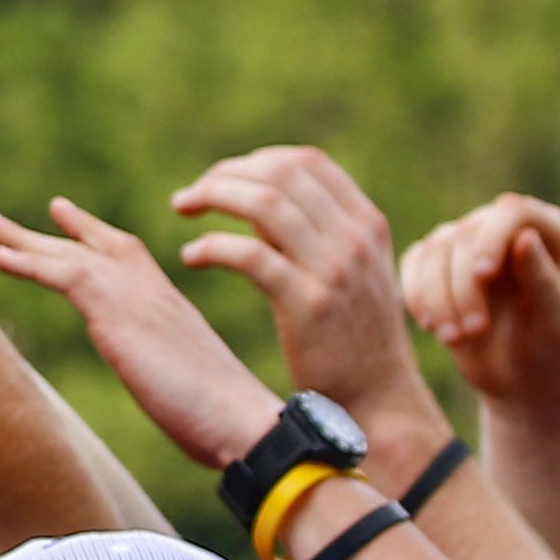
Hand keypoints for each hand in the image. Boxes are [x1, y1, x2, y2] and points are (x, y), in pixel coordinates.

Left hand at [0, 198, 282, 468]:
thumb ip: (165, 371)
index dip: (88, 233)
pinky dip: (31, 264)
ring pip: (70, 255)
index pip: (124, 254)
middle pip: (88, 247)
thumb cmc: (225, 420)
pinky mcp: (122, 316)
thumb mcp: (186, 385)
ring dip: (20, 239)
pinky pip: (68, 276)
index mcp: (168, 305)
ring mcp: (138, 299)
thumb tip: (163, 389)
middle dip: (40, 232)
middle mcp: (153, 291)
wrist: (246, 425)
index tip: (58, 212)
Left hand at [170, 145, 441, 443]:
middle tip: (189, 197)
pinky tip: (191, 257)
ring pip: (264, 203)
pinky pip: (248, 254)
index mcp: (367, 224)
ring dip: (212, 197)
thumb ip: (308, 231)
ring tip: (182, 211)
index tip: (221, 180)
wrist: (377, 397)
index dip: (255, 161)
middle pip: (280, 173)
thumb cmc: (349, 335)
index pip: (306, 162)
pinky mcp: (307, 304)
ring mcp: (335, 269)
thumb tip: (254, 197)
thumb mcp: (344, 271)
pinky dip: (211, 247)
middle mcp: (355, 238)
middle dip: (224, 175)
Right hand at [403, 194, 559, 411]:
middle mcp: (504, 230)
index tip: (484, 276)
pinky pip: (411, 265)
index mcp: (548, 233)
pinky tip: (433, 327)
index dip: (493, 238)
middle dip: (463, 286)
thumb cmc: (551, 350)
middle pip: (466, 234)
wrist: (520, 379)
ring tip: (454, 339)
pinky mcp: (436, 265)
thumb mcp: (558, 321)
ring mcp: (466, 245)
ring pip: (433, 250)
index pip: (513, 212)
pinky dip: (415, 296)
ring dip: (437, 297)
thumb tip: (525, 236)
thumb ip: (543, 279)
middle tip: (475, 331)